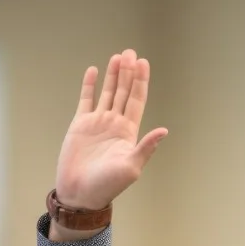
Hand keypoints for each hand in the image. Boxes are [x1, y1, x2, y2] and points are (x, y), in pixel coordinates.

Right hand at [55, 49, 167, 209]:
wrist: (80, 193)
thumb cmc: (108, 185)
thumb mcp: (131, 167)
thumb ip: (146, 147)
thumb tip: (164, 131)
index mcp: (129, 132)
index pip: (137, 100)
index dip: (140, 82)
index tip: (143, 63)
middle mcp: (115, 124)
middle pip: (124, 92)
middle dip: (128, 72)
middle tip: (131, 52)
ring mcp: (98, 123)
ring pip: (107, 92)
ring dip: (113, 75)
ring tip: (118, 56)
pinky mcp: (80, 124)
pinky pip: (86, 100)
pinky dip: (89, 85)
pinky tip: (93, 71)